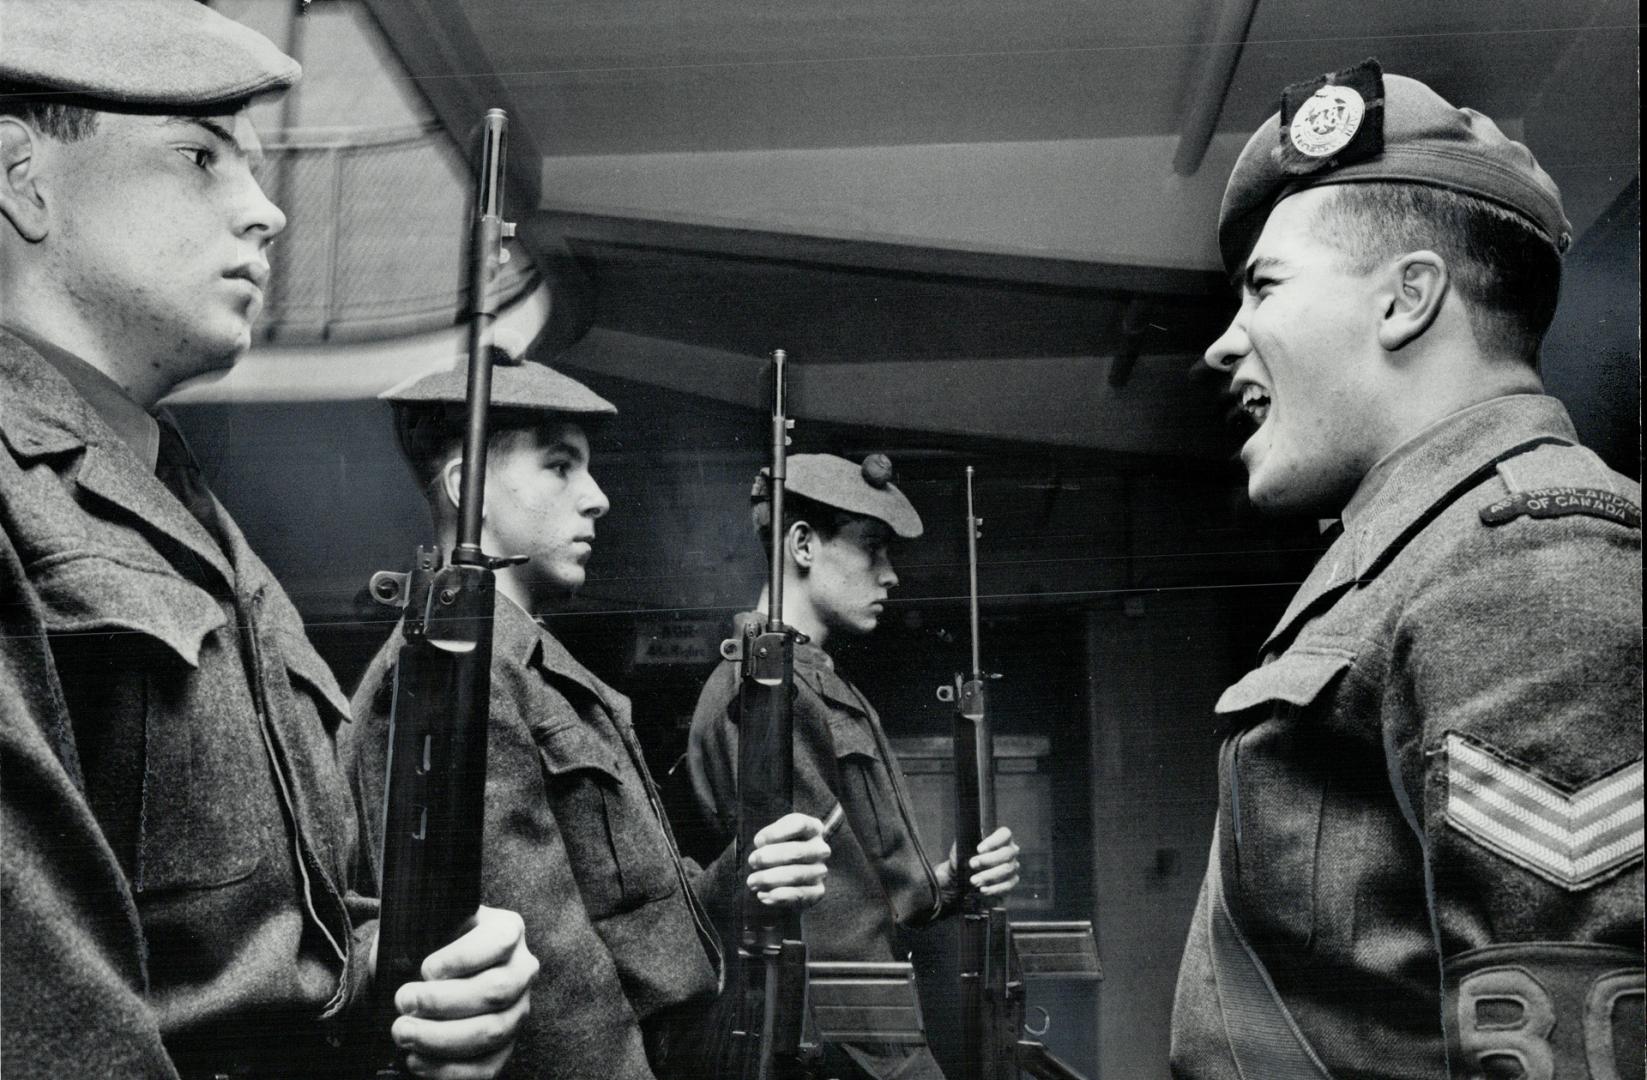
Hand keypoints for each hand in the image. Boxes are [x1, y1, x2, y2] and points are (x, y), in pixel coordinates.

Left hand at [385, 905, 538, 1078]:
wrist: (434, 973)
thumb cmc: (429, 946)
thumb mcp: (427, 927)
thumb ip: (420, 935)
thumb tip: (400, 964)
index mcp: (507, 930)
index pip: (498, 942)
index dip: (461, 958)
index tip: (425, 969)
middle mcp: (522, 969)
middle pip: (496, 990)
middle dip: (443, 1001)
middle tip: (403, 1001)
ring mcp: (518, 1010)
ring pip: (492, 1031)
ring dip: (441, 1037)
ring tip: (404, 1032)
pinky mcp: (506, 1046)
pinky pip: (487, 1067)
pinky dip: (448, 1069)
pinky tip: (416, 1059)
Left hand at [746, 811, 830, 908]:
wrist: (789, 876)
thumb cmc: (779, 850)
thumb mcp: (775, 836)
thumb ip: (768, 836)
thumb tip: (761, 844)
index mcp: (813, 828)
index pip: (799, 824)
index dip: (776, 832)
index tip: (758, 841)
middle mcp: (820, 849)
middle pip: (796, 851)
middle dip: (769, 857)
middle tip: (752, 861)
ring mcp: (820, 871)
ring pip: (795, 875)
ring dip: (770, 879)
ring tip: (752, 881)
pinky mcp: (818, 892)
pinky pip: (798, 895)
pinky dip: (778, 896)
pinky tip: (763, 895)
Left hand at [949, 826, 1020, 896]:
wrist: (962, 876)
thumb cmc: (965, 857)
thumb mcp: (961, 848)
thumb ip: (965, 843)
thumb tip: (966, 845)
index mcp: (1000, 838)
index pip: (1005, 834)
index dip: (994, 841)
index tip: (979, 849)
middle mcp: (1010, 850)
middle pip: (1007, 852)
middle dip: (989, 859)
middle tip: (972, 864)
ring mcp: (1013, 866)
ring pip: (1007, 869)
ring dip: (989, 875)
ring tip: (973, 880)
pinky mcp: (1012, 881)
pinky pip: (1008, 885)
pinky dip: (995, 888)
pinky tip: (983, 889)